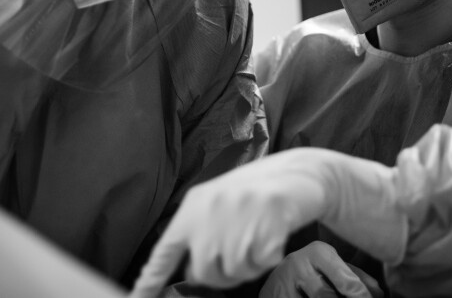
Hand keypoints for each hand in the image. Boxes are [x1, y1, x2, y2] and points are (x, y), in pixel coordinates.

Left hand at [129, 148, 405, 297]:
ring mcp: (239, 215)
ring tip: (258, 238)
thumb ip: (201, 231)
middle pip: (203, 271)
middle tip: (242, 251)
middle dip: (222, 273)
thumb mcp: (220, 203)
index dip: (150, 279)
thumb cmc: (258, 192)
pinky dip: (269, 258)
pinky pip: (260, 264)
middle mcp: (212, 209)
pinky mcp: (267, 222)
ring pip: (232, 271)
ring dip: (248, 266)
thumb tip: (191, 269)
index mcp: (195, 205)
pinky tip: (274, 237)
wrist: (301, 172)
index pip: (165, 249)